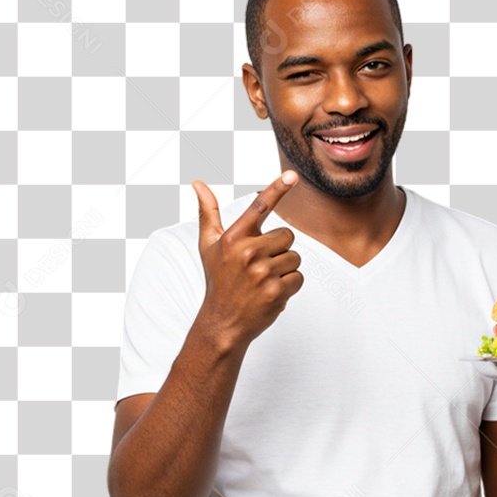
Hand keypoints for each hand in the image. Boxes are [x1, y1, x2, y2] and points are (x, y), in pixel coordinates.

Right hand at [193, 172, 302, 348]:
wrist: (222, 322)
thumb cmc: (218, 280)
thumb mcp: (209, 246)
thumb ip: (207, 213)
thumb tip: (197, 183)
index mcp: (233, 238)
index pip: (259, 207)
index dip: (277, 189)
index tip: (292, 175)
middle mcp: (248, 252)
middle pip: (288, 235)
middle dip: (280, 249)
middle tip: (261, 265)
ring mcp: (262, 273)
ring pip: (295, 258)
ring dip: (285, 269)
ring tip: (264, 280)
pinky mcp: (276, 291)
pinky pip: (299, 278)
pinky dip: (290, 286)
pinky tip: (272, 293)